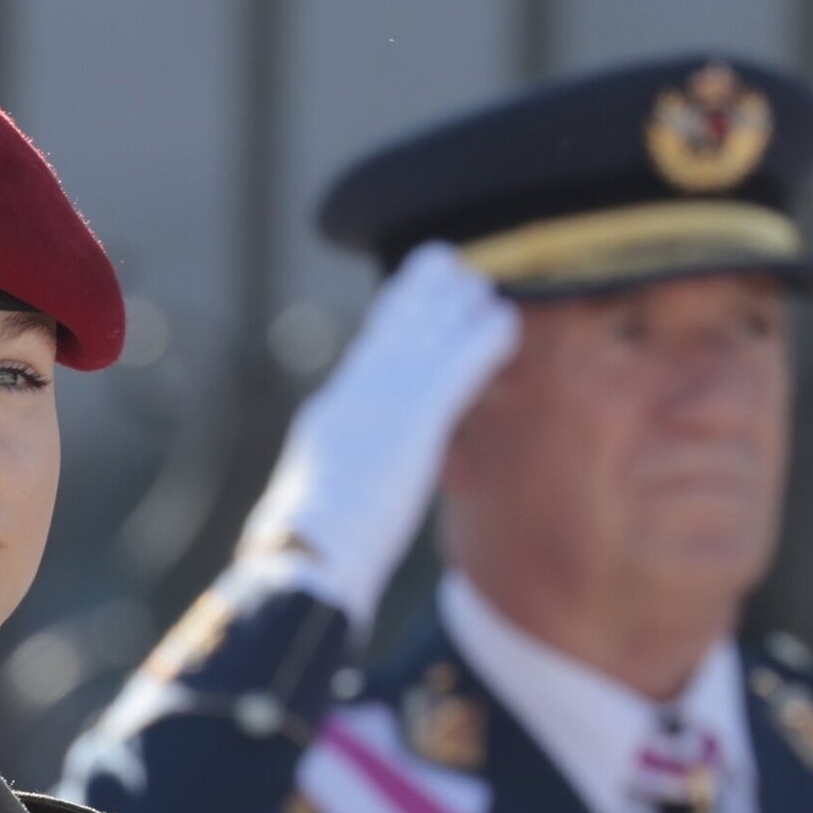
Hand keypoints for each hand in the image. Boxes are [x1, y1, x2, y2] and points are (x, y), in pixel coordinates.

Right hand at [239, 243, 519, 627]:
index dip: (390, 323)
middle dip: (419, 294)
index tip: (405, 299)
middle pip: (390, 328)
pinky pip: (457, 366)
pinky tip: (505, 322)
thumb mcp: (314, 504)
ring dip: (454, 305)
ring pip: (424, 334)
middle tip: (443, 260)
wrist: (308, 552)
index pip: (364, 357)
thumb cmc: (307, 550)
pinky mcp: (414, 417)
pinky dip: (482, 341)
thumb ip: (333, 486)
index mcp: (328, 416)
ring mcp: (383, 402)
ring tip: (480, 281)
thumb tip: (318, 511)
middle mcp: (353, 396)